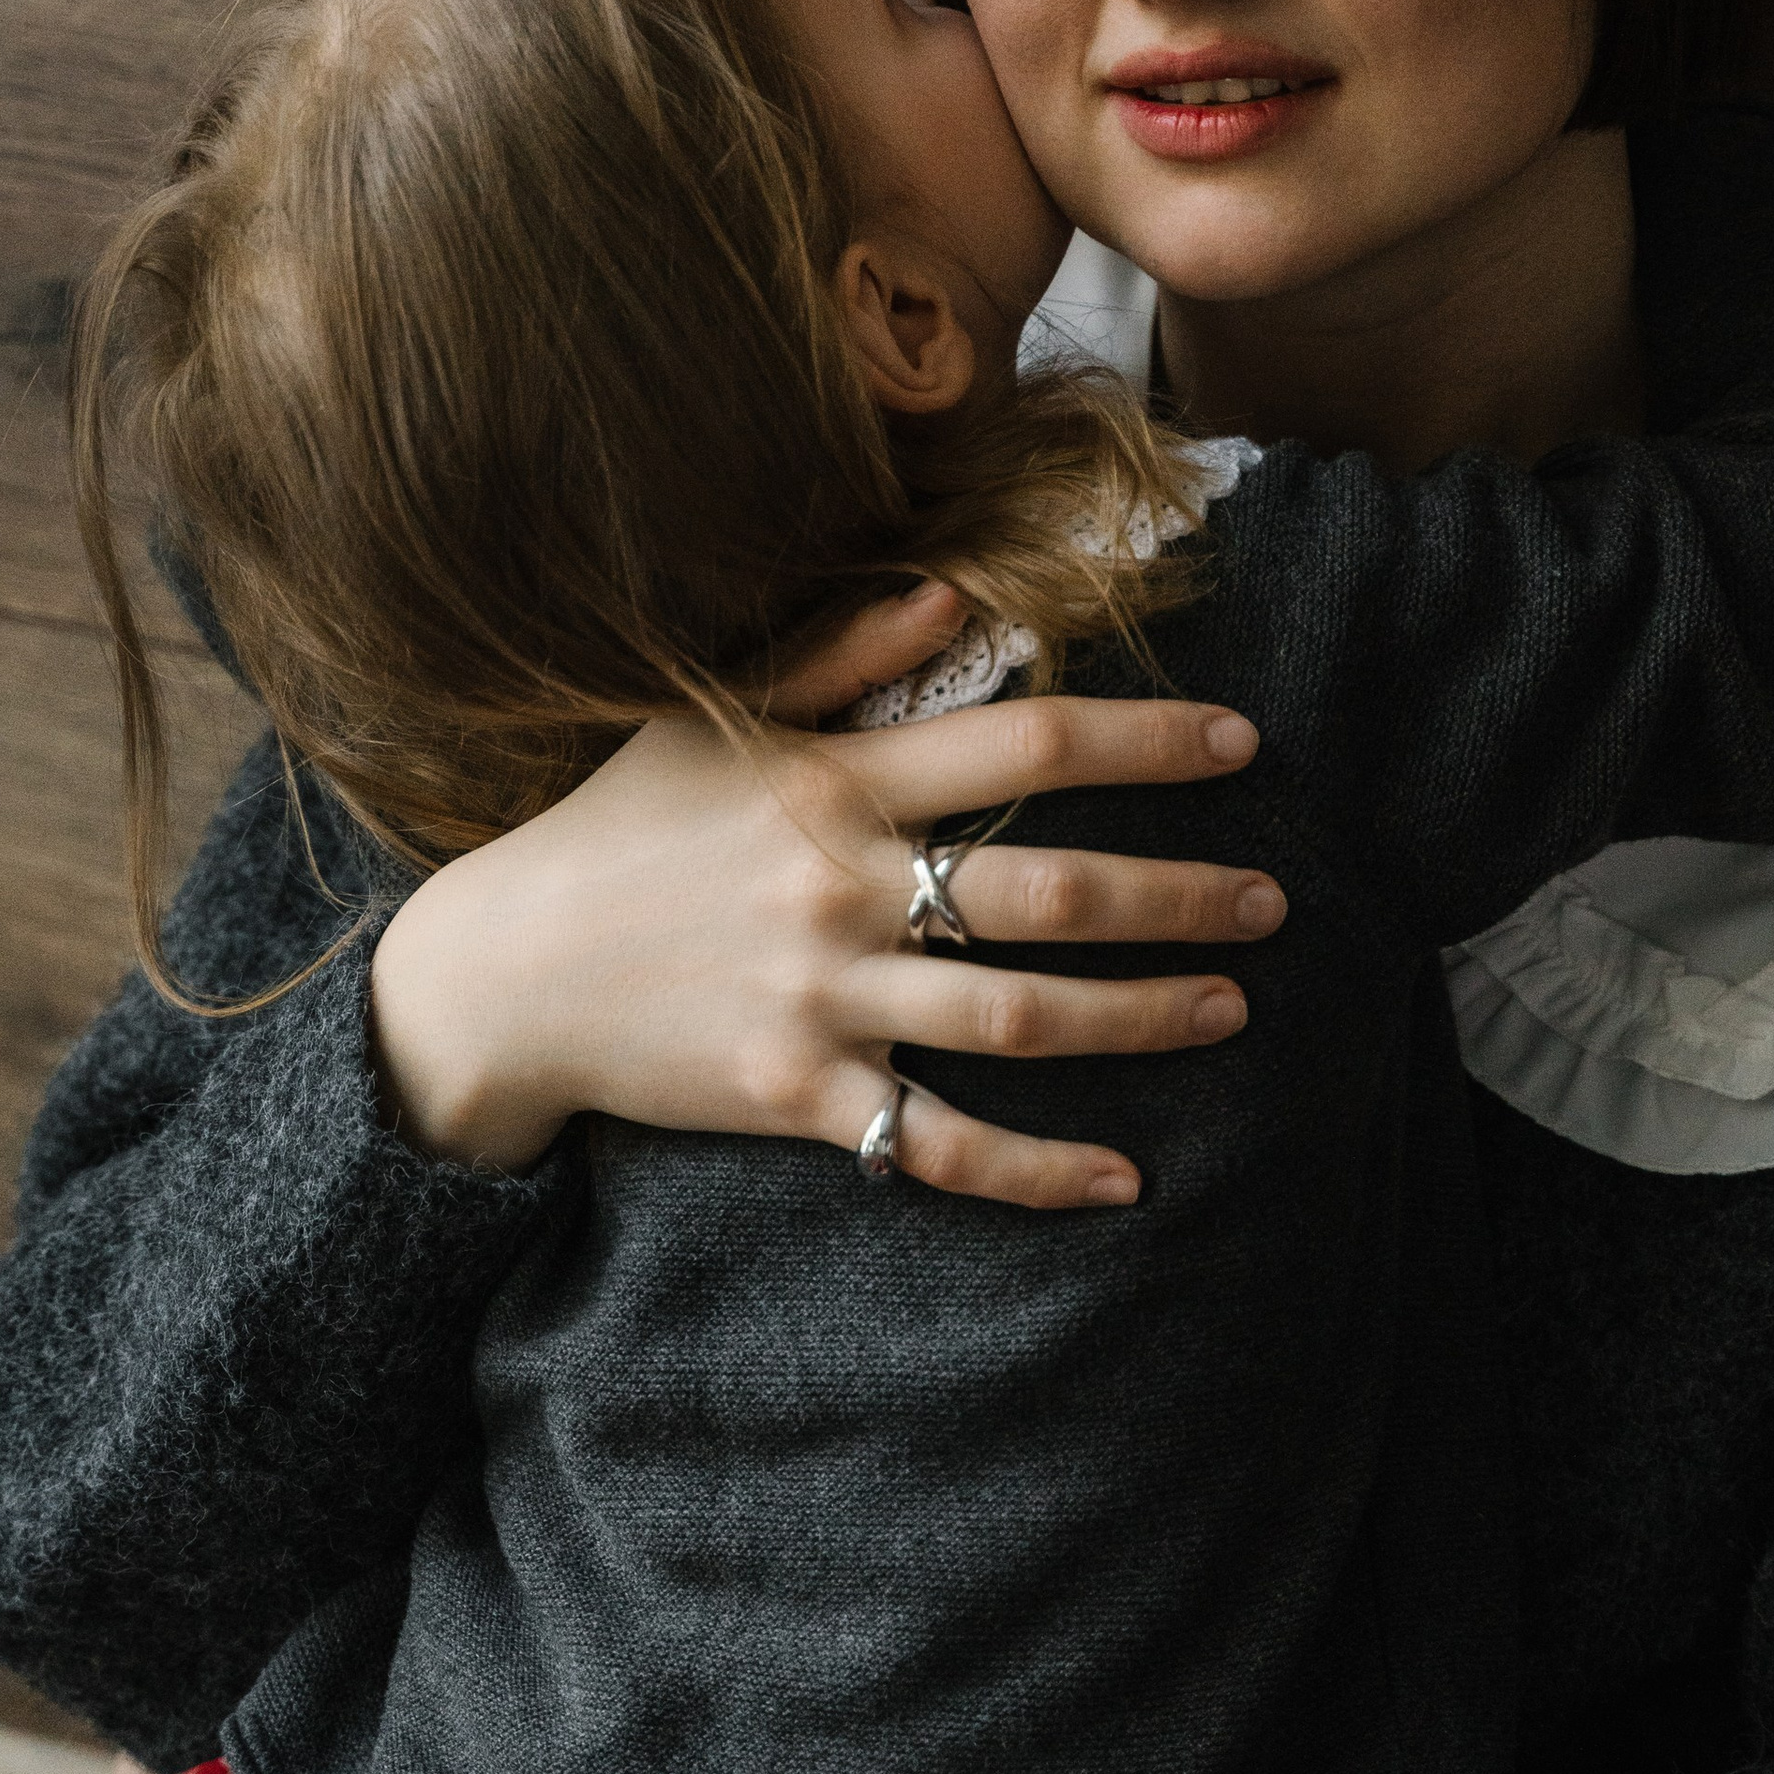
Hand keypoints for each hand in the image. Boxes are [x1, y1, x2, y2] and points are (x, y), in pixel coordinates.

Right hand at [368, 581, 1284, 1199]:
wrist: (500, 970)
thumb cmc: (617, 827)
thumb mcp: (712, 716)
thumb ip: (836, 649)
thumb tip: (954, 591)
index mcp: (833, 778)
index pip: (1026, 742)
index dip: (1146, 740)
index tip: (1242, 741)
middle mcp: (840, 886)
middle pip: (1051, 890)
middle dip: (1180, 895)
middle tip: (1273, 902)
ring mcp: (822, 996)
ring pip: (1017, 1016)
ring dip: (1141, 1017)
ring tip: (1231, 1009)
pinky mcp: (796, 1093)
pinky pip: (935, 1142)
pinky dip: (1033, 1170)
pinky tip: (1122, 1181)